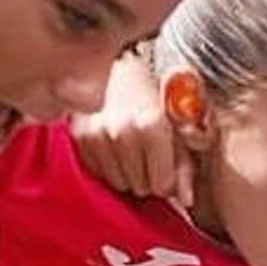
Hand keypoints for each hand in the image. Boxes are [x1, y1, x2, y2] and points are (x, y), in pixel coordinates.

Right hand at [71, 54, 193, 205]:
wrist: (123, 66)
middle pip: (140, 187)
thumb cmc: (158, 94)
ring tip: (133, 149)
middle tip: (151, 155)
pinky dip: (108, 165)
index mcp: (152, 125)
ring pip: (118, 184)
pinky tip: (115, 146)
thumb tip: (187, 200)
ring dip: (128, 173)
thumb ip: (186, 164)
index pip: (162, 185)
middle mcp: (122, 131)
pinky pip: (98, 173)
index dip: (168, 179)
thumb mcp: (181, 124)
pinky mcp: (79, 136)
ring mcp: (97, 134)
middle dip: (149, 176)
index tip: (167, 166)